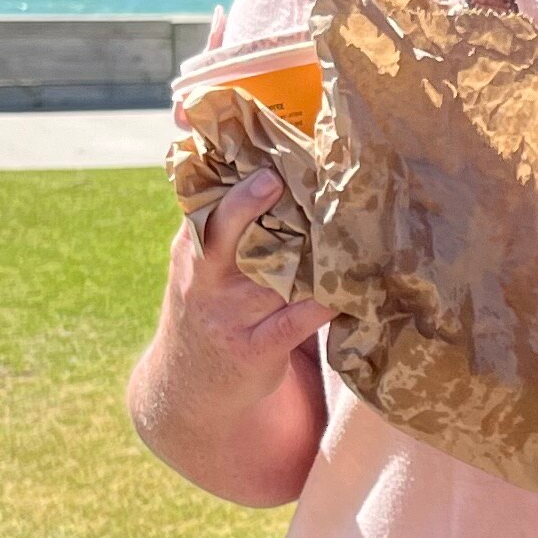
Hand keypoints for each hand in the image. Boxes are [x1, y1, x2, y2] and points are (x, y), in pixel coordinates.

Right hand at [163, 170, 342, 369]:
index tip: (261, 150)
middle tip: (275, 178)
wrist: (186, 388)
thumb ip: (223, 224)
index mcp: (192, 247)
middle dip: (245, 202)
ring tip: (347, 224)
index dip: (234, 175)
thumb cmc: (207, 308)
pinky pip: (297, 320)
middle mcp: (206, 277)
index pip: (208, 203)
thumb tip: (266, 166)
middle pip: (223, 229)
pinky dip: (327, 302)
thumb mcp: (198, 265)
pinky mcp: (255, 348)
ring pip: (274, 272)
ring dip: (312, 250)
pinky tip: (352, 288)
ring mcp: (230, 313)